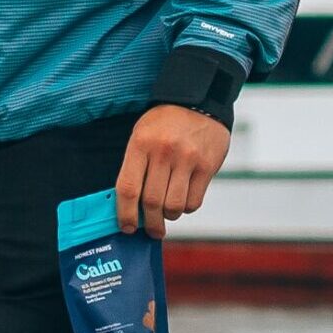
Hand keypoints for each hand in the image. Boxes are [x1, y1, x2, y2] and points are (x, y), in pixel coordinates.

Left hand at [115, 104, 230, 239]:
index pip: (128, 189)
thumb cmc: (164, 124)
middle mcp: (164, 152)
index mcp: (141, 144)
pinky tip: (182, 200)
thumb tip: (130, 207)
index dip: (125, 214)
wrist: (199, 101)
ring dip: (168, 216)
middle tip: (151, 230)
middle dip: (150, 223)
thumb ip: (135, 168)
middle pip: (151, 201)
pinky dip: (186, 208)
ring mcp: (188, 159)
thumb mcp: (141, 136)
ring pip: (174, 206)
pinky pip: (194, 201)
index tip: (127, 227)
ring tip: (167, 213)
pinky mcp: (207, 166)